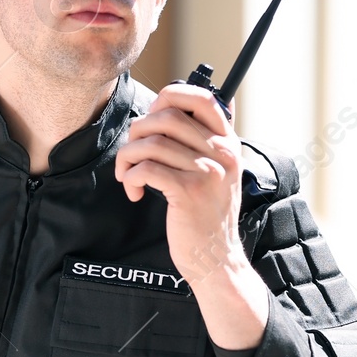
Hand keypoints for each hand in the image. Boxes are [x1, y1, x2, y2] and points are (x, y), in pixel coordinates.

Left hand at [113, 83, 269, 348]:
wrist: (217, 259)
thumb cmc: (209, 215)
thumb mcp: (221, 172)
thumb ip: (211, 140)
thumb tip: (200, 102)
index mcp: (228, 142)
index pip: (202, 97)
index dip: (169, 97)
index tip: (153, 118)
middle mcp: (222, 153)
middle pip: (167, 116)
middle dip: (138, 132)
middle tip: (132, 154)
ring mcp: (207, 172)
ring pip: (151, 143)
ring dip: (128, 158)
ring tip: (129, 176)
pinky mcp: (188, 192)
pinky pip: (146, 168)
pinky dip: (131, 178)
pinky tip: (135, 192)